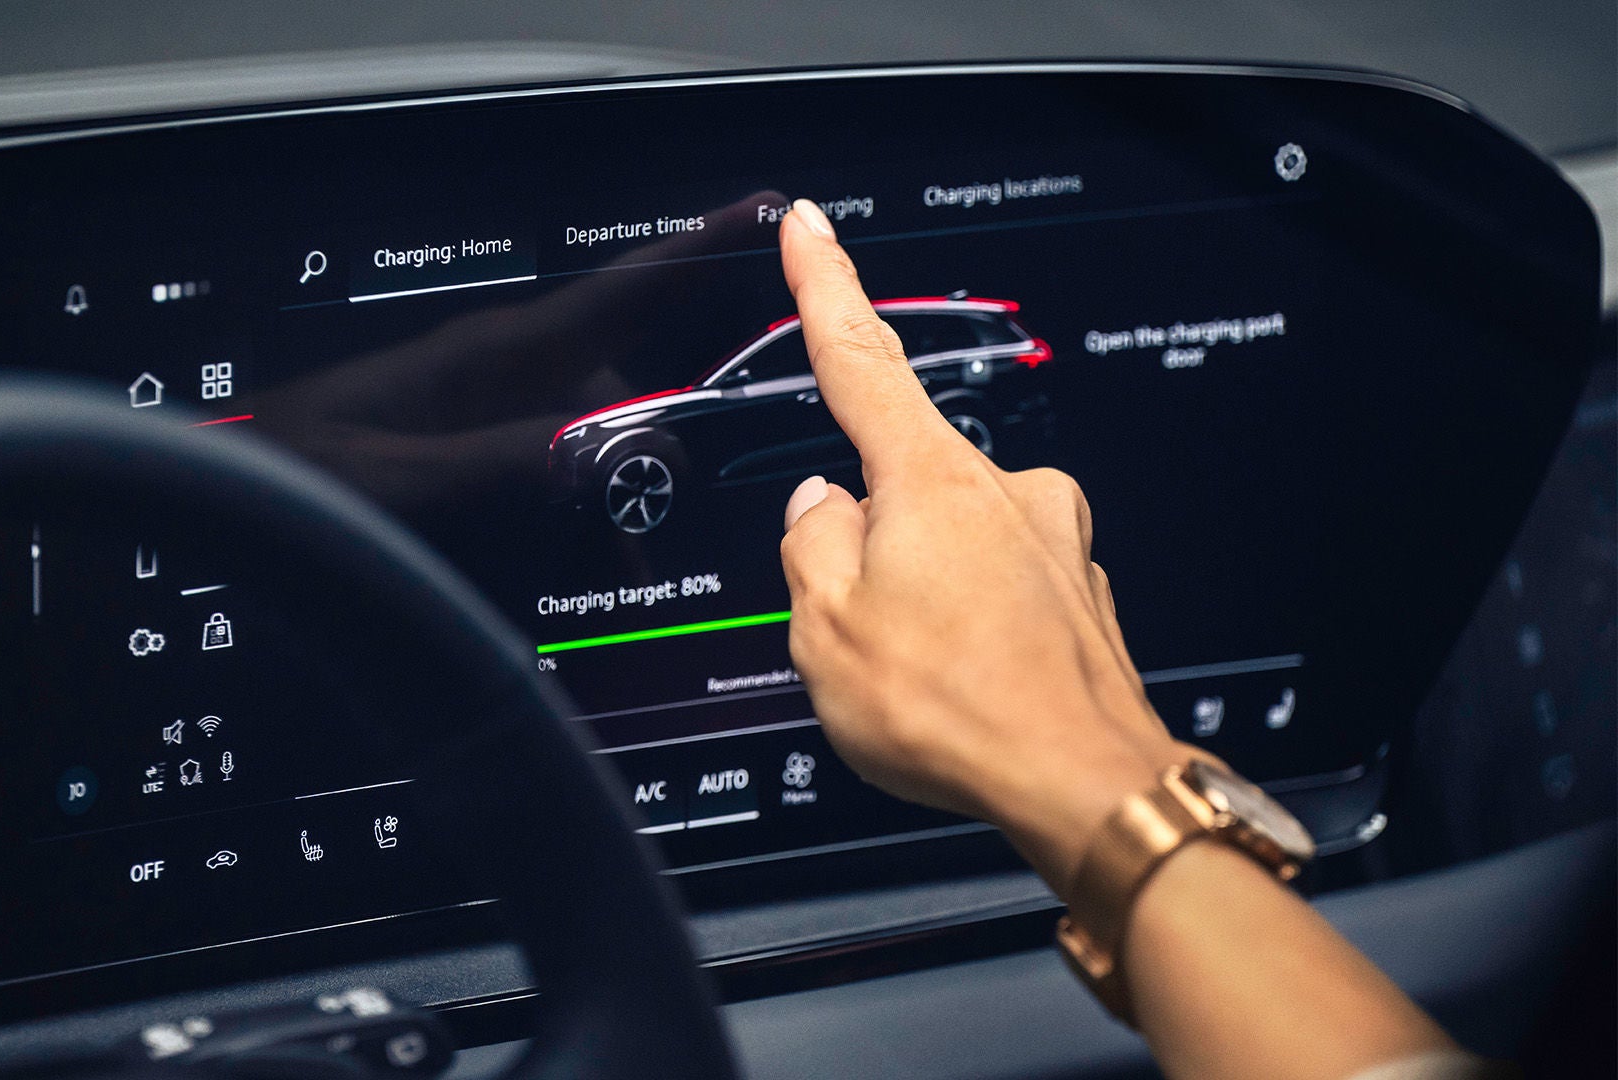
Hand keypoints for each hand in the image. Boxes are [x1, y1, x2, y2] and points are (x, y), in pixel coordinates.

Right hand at [774, 199, 1196, 891]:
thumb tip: (819, 508)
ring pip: (945, 546)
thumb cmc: (960, 711)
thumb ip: (807, 543)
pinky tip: (964, 686)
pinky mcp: (1078, 592)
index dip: (824, 286)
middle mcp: (1004, 490)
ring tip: (923, 680)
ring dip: (919, 598)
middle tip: (866, 638)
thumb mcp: (825, 629)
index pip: (860, 357)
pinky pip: (994, 589)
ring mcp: (1051, 540)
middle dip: (864, 549)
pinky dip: (967, 628)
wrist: (1085, 787)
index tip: (812, 229)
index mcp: (929, 480)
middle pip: (895, 485)